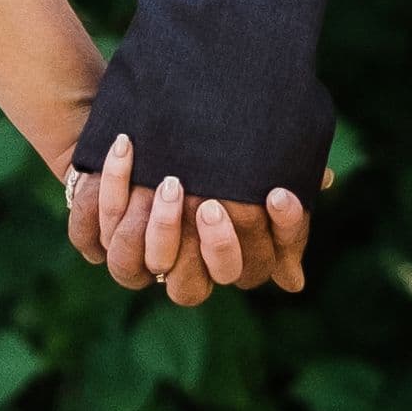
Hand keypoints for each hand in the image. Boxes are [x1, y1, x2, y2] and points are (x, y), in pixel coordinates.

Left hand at [62, 133, 313, 306]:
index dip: (274, 237)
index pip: (252, 268)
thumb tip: (322, 180)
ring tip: (168, 176)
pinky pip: (89, 230)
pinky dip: (106, 189)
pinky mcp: (89, 234)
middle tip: (214, 201)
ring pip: (133, 265)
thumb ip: (273, 168)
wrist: (124, 121)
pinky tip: (127, 146)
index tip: (280, 194)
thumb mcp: (238, 149)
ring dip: (154, 224)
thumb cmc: (197, 140)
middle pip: (191, 289)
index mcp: (216, 253)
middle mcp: (171, 266)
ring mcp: (127, 255)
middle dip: (209, 246)